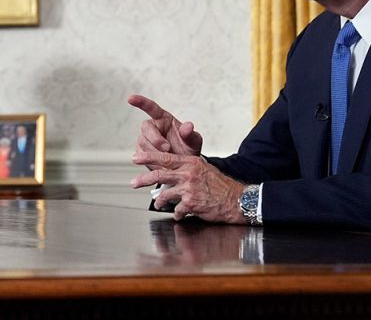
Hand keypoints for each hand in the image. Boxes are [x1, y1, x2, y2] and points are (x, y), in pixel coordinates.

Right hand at [127, 93, 203, 158]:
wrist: (183, 167)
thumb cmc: (188, 149)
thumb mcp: (193, 141)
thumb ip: (190, 134)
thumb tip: (188, 126)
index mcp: (164, 119)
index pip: (151, 108)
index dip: (140, 102)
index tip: (131, 98)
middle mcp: (152, 127)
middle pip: (146, 128)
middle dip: (155, 139)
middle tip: (167, 148)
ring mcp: (145, 139)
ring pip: (143, 143)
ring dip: (155, 152)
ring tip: (168, 158)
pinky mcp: (141, 152)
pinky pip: (141, 155)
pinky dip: (152, 160)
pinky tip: (161, 163)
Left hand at [131, 148, 246, 222]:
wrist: (237, 199)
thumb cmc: (220, 185)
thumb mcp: (204, 169)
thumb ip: (187, 168)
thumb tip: (171, 170)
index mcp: (191, 162)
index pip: (165, 157)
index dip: (148, 157)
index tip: (135, 157)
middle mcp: (188, 174)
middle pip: (159, 174)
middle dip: (143, 179)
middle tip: (133, 182)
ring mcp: (189, 188)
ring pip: (165, 194)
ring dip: (159, 200)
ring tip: (157, 203)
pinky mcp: (191, 203)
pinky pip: (177, 209)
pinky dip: (177, 213)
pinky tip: (179, 214)